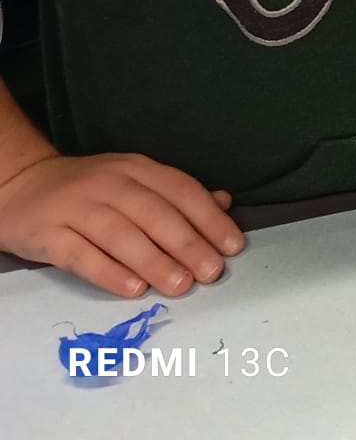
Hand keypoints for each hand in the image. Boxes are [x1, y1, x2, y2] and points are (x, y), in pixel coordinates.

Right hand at [0, 151, 242, 298]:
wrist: (20, 185)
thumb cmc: (88, 189)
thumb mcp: (134, 180)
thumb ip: (176, 194)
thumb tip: (224, 202)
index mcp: (136, 169)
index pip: (181, 190)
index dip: (209, 218)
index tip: (233, 246)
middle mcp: (109, 184)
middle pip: (155, 214)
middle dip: (188, 244)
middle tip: (212, 271)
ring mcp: (76, 208)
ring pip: (121, 235)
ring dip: (155, 261)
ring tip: (180, 285)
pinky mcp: (48, 233)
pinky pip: (81, 255)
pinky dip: (109, 272)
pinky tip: (134, 288)